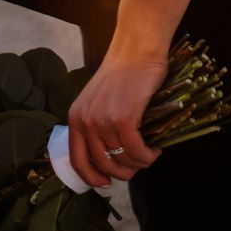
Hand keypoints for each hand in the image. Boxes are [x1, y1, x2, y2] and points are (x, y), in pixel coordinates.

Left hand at [67, 48, 166, 186]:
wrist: (137, 48)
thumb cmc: (124, 69)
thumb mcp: (99, 98)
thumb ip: (98, 121)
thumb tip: (112, 150)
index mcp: (75, 118)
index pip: (77, 160)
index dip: (91, 177)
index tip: (105, 183)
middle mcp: (85, 122)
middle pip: (101, 164)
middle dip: (121, 173)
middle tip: (136, 169)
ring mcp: (103, 121)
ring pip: (121, 159)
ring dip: (138, 164)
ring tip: (150, 156)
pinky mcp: (123, 118)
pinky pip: (136, 149)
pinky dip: (147, 155)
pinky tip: (155, 150)